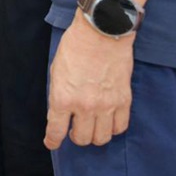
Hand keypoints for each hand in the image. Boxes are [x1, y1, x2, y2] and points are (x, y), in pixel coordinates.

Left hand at [44, 12, 134, 149]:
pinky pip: (120, 126)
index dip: (53, 141)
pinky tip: (108, 120)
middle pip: (82, 139)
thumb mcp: (56, 71)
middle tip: (74, 129)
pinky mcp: (124, 100)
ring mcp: (106, 105)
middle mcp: (84, 106)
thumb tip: (61, 111)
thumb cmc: (75, 46)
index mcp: (62, 98)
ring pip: (102, 138)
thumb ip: (59, 94)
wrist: (102, 31)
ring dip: (95, 135)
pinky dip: (113, 127)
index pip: (56, 131)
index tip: (52, 143)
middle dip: (76, 137)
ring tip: (93, 126)